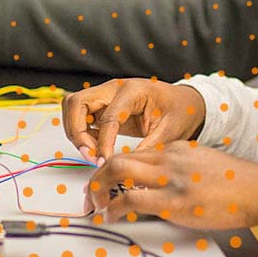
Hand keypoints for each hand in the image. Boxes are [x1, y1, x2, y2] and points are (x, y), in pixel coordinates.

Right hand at [62, 78, 206, 163]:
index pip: (108, 117)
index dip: (102, 143)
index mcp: (133, 91)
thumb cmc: (179, 111)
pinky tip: (96, 148)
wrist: (183, 103)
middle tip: (90, 156)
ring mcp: (106, 95)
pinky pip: (81, 116)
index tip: (103, 163)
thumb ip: (148, 148)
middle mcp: (115, 88)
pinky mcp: (103, 106)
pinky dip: (81, 133)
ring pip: (73, 107)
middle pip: (77, 103)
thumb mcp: (170, 131)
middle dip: (77, 132)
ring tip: (92, 153)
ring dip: (75, 131)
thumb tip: (127, 168)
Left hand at [87, 142, 257, 228]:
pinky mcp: (173, 201)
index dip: (115, 168)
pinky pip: (131, 199)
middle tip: (91, 193)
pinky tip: (110, 215)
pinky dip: (114, 207)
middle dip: (98, 176)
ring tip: (95, 204)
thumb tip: (164, 185)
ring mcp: (170, 178)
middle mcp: (169, 157)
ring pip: (118, 171)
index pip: (135, 153)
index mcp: (177, 149)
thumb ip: (183, 168)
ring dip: (99, 189)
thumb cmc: (238, 183)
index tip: (107, 181)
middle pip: (119, 158)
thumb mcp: (204, 164)